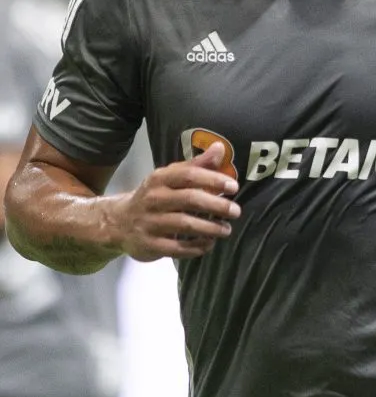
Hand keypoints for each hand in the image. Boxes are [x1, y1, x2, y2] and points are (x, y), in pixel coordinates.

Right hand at [111, 141, 240, 261]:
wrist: (118, 222)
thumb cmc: (154, 196)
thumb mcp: (170, 177)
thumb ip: (196, 165)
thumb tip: (220, 148)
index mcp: (160, 179)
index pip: (188, 175)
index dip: (212, 180)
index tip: (232, 187)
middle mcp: (154, 198)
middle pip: (190, 199)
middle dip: (217, 205)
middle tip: (236, 211)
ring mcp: (150, 222)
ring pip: (185, 224)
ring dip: (210, 228)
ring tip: (226, 229)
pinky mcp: (150, 245)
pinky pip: (177, 248)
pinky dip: (196, 247)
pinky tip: (209, 244)